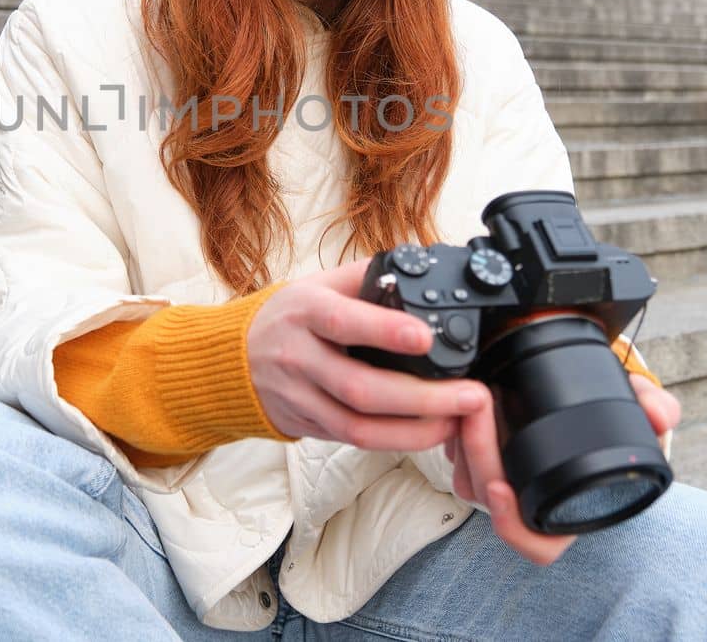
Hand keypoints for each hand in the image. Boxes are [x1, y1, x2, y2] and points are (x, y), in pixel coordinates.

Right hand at [246, 257, 490, 451]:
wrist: (234, 357)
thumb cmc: (287, 316)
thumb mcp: (317, 284)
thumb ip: (365, 276)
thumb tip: (417, 265)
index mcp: (305, 312)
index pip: (343, 322)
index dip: (385, 332)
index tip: (427, 337)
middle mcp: (299, 358)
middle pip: (361, 388)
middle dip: (423, 397)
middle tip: (472, 394)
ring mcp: (301, 397)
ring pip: (359, 426)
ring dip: (416, 430)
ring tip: (459, 419)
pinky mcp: (308, 425)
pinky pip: (354, 440)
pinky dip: (396, 440)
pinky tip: (429, 432)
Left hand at [445, 373, 681, 565]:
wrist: (584, 408)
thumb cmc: (611, 427)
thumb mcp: (640, 417)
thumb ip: (655, 411)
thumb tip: (661, 413)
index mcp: (566, 512)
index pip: (535, 545)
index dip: (513, 526)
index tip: (502, 489)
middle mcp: (529, 506)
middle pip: (488, 497)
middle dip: (477, 451)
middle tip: (480, 405)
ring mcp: (500, 485)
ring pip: (466, 477)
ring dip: (461, 439)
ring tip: (470, 397)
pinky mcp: (477, 459)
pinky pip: (456, 457)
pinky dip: (452, 432)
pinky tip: (459, 401)